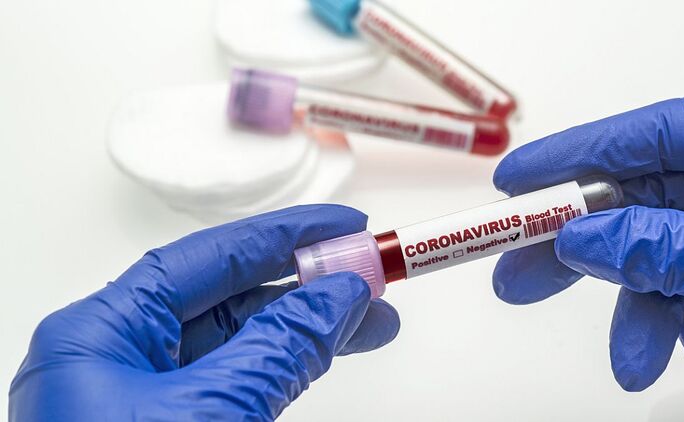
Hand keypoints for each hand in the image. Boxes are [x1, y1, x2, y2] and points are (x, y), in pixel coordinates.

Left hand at [9, 205, 399, 420]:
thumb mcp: (213, 415)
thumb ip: (281, 347)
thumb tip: (339, 294)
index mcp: (100, 336)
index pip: (206, 258)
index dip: (282, 237)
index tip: (342, 227)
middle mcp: (116, 361)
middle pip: (226, 299)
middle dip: (305, 285)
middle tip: (370, 276)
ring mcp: (142, 404)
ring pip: (237, 345)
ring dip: (306, 331)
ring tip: (370, 324)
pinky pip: (235, 386)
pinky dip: (284, 371)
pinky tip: (320, 359)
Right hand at [493, 94, 683, 390]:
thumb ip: (668, 248)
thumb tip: (583, 241)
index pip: (644, 136)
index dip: (569, 159)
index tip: (510, 185)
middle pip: (639, 196)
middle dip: (583, 249)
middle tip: (522, 279)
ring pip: (664, 247)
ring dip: (643, 305)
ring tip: (635, 359)